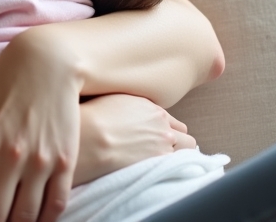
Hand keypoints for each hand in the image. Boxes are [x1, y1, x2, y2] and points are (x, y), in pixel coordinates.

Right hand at [73, 94, 195, 184]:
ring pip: (187, 150)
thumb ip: (129, 109)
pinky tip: (158, 173)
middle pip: (185, 137)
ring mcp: (163, 143)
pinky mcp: (160, 161)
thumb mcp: (111, 103)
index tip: (157, 141)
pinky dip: (172, 169)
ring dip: (177, 157)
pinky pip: (179, 165)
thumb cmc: (89, 119)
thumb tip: (125, 117)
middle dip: (177, 145)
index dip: (167, 132)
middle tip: (161, 155)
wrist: (88, 137)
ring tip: (160, 165)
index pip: (173, 123)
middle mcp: (162, 124)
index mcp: (150, 108)